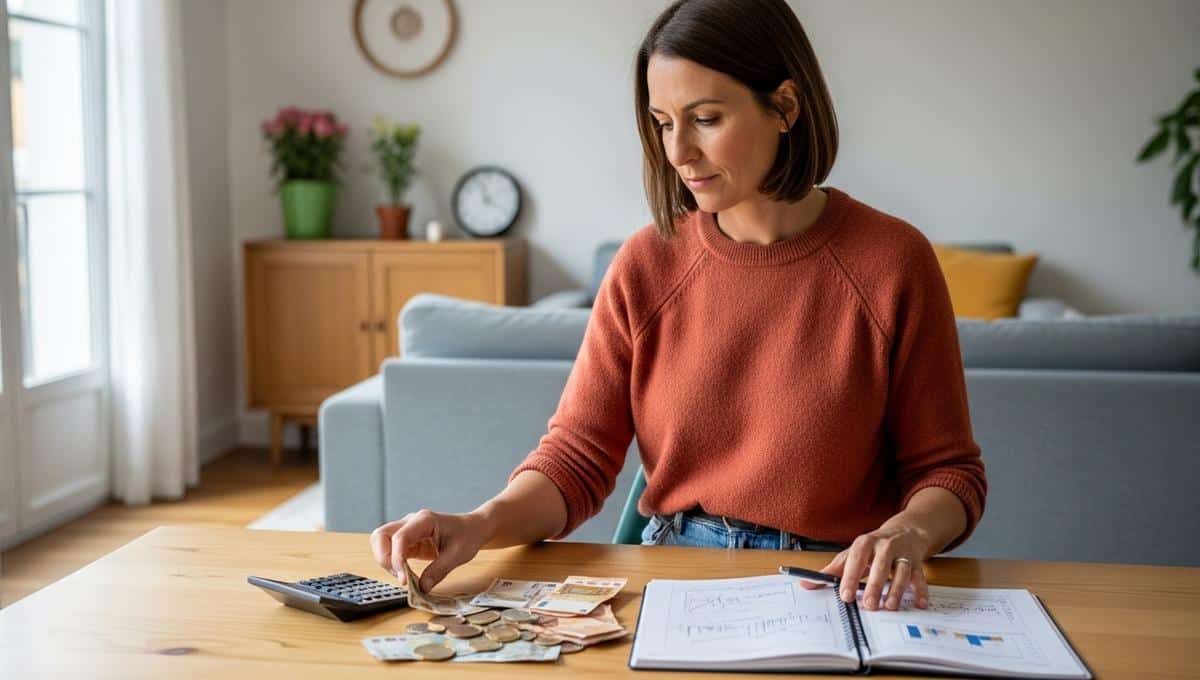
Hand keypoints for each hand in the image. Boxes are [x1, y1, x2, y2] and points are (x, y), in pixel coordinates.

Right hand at [369, 509, 492, 591]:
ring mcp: (406, 530)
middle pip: (381, 535)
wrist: (473, 528)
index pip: (400, 537)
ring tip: (404, 577)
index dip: (397, 559)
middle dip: (384, 558)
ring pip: (381, 542)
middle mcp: (411, 522)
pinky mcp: (406, 540)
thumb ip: (438, 571)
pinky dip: (392, 564)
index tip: (404, 580)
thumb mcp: (457, 555)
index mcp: (425, 520)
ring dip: (386, 562)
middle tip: (400, 577)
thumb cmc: (467, 536)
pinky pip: (390, 550)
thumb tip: (421, 588)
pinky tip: (406, 574)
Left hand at [800, 525, 930, 610]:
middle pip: (880, 565)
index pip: (856, 558)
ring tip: (889, 607)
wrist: (905, 530)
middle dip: (874, 585)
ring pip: (901, 571)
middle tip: (868, 605)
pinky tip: (918, 603)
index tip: (845, 595)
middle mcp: (885, 546)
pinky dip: (920, 590)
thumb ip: (832, 570)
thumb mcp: (852, 553)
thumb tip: (806, 583)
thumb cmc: (874, 547)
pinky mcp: (918, 562)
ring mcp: (903, 554)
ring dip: (896, 589)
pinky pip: (920, 577)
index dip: (850, 576)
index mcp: (865, 543)